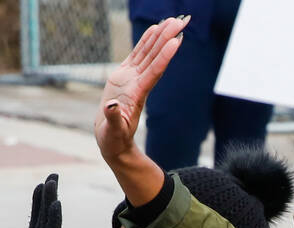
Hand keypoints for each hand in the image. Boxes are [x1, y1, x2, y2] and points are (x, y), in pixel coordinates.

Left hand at [0, 174, 74, 227]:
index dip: (39, 199)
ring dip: (51, 199)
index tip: (42, 184)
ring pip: (49, 217)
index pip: (37, 216)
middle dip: (48, 192)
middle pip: (45, 211)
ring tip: (53, 181)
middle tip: (54, 174)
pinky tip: (56, 203)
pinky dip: (54, 217)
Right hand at [95, 15, 188, 163]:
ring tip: (172, 20)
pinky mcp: (124, 77)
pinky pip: (137, 55)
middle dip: (167, 38)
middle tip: (181, 21)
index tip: (176, 41)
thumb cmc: (113, 139)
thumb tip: (112, 107)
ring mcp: (132, 79)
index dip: (164, 57)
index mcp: (137, 95)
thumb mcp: (113, 131)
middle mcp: (138, 83)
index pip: (154, 72)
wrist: (112, 141)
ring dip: (160, 36)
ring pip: (149, 53)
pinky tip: (154, 30)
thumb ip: (114, 118)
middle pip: (155, 57)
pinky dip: (146, 42)